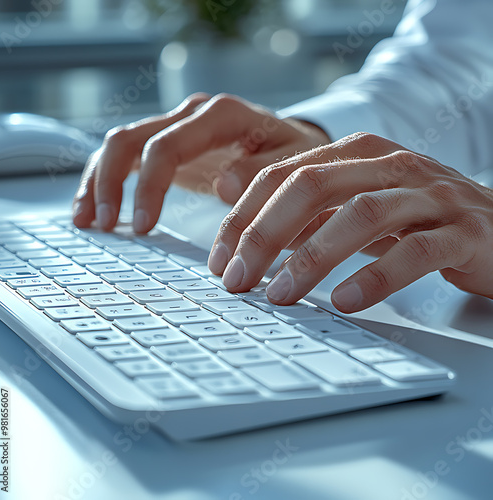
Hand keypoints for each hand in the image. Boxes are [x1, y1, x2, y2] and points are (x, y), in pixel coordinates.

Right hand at [72, 93, 328, 232]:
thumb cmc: (294, 158)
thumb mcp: (293, 165)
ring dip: (97, 181)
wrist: (291, 145)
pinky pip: (126, 156)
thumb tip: (222, 184)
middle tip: (106, 226)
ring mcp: (177, 127)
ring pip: (120, 144)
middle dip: (111, 183)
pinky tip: (95, 211)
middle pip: (131, 139)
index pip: (168, 145)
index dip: (149, 186)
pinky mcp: (169, 145)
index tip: (142, 227)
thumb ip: (262, 174)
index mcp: (221, 116)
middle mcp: (192, 115)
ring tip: (87, 221)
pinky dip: (105, 181)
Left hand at [208, 133, 492, 312]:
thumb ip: (306, 213)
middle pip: (311, 186)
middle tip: (237, 280)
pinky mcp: (464, 230)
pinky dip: (375, 276)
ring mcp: (430, 194)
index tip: (220, 261)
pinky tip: (344, 302)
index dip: (244, 218)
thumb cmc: (417, 221)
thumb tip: (241, 225)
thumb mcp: (355, 210)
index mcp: (358, 154)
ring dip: (311, 258)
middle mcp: (391, 164)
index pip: (284, 175)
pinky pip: (414, 250)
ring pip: (359, 215)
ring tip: (279, 296)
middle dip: (264, 234)